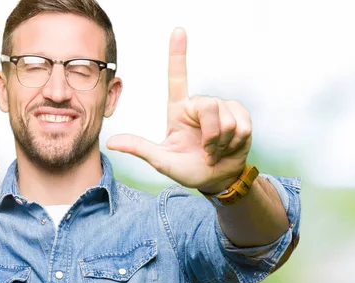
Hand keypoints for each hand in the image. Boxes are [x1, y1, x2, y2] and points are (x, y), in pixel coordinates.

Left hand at [107, 28, 251, 192]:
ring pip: (226, 118)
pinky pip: (242, 125)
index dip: (178, 54)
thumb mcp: (162, 161)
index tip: (178, 31)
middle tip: (206, 150)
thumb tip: (112, 143)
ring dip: (222, 142)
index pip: (177, 78)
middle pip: (208, 105)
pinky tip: (230, 147)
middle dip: (210, 134)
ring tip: (216, 150)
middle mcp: (199, 106)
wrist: (216, 179)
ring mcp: (221, 109)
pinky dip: (236, 141)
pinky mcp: (240, 115)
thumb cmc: (188, 169)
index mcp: (178, 111)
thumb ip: (140, 149)